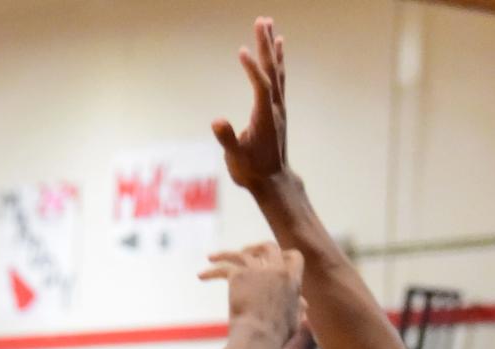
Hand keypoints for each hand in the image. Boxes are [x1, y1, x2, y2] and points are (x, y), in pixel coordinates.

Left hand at [201, 242, 304, 345]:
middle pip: (267, 247)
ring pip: (240, 254)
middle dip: (256, 248)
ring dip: (226, 254)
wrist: (258, 336)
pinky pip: (222, 267)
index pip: (294, 257)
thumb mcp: (293, 320)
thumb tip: (303, 304)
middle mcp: (276, 270)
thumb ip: (297, 308)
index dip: (284, 256)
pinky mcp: (239, 275)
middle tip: (244, 252)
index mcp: (293, 280)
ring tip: (212, 257)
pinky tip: (201, 275)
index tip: (275, 259)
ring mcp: (257, 270)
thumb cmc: (275, 336)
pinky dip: (210, 271)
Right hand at [212, 17, 288, 191]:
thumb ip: (227, 139)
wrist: (272, 181)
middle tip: (261, 21)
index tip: (241, 51)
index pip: (261, 87)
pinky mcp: (276, 109)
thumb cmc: (251, 171)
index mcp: (265, 118)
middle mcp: (275, 108)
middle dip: (265, 46)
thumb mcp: (236, 159)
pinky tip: (277, 47)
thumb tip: (216, 121)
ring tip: (268, 25)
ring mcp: (278, 107)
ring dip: (271, 48)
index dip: (252, 69)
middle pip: (271, 71)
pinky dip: (276, 61)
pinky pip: (277, 78)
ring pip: (276, 71)